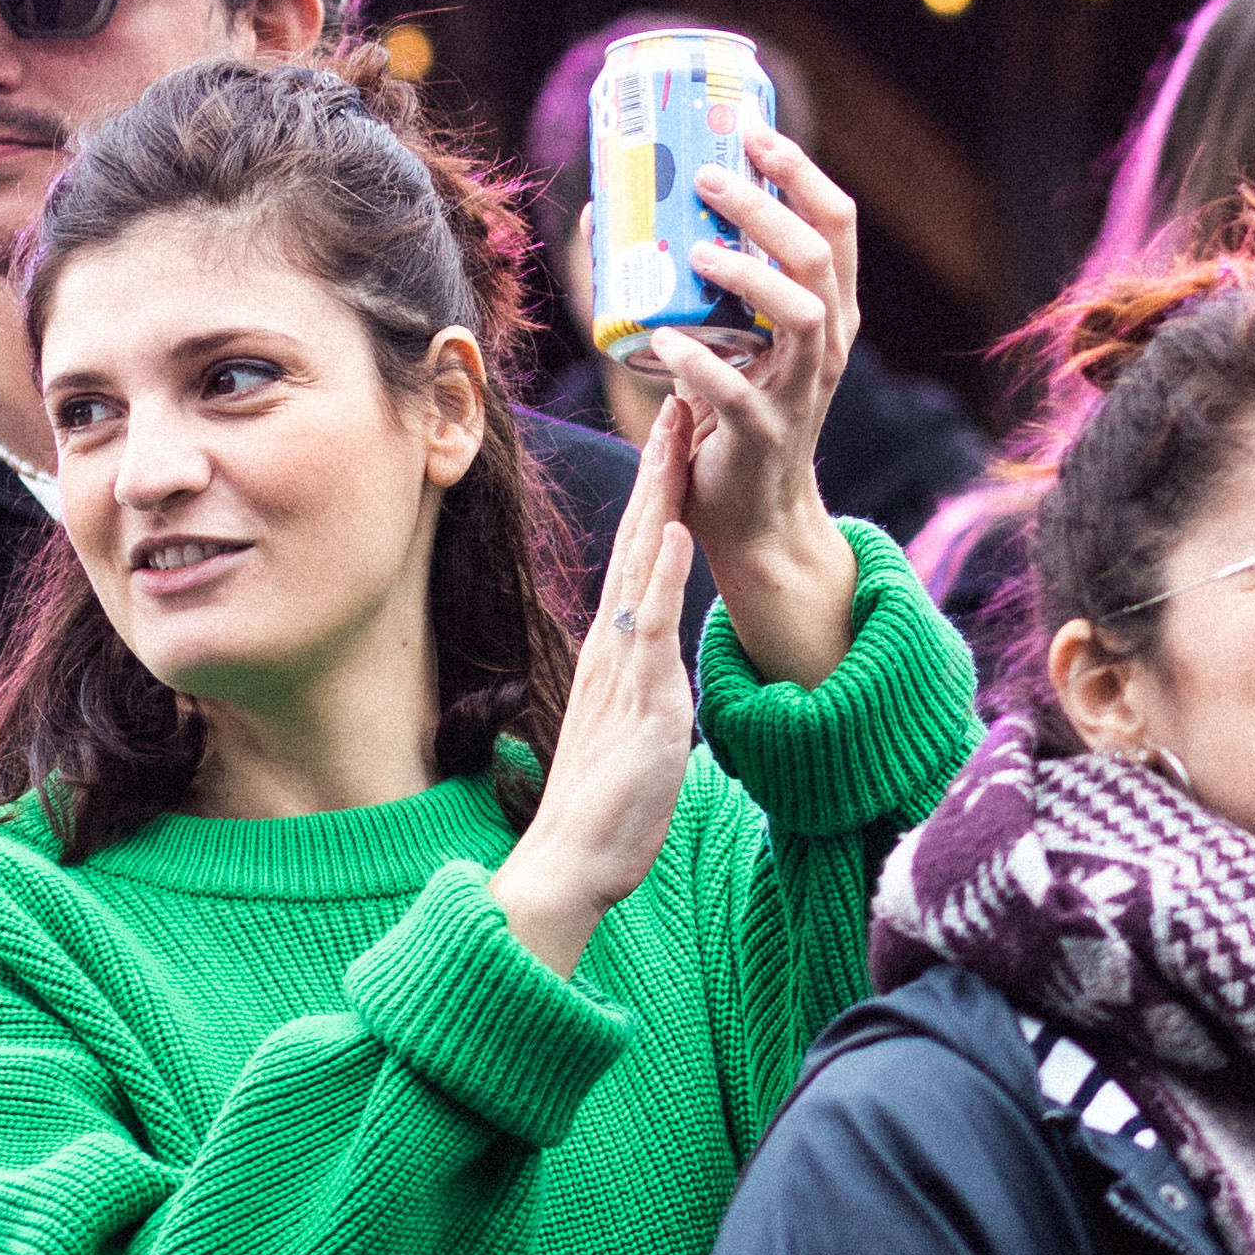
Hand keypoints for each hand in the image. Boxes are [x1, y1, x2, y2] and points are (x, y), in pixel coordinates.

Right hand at [495, 430, 705, 976]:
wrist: (574, 862)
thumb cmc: (610, 800)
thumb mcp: (640, 718)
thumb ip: (645, 673)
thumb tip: (654, 644)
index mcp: (621, 644)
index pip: (645, 547)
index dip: (663, 486)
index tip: (679, 426)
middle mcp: (618, 642)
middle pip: (642, 534)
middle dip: (663, 464)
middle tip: (679, 392)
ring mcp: (625, 667)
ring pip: (645, 562)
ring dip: (664, 494)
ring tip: (680, 431)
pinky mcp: (640, 699)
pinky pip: (652, 626)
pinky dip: (665, 574)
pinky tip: (679, 529)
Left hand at [659, 123, 867, 683]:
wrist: (754, 513)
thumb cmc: (732, 411)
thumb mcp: (731, 339)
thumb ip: (685, 283)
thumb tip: (600, 212)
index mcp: (829, 309)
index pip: (838, 223)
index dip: (800, 170)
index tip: (750, 128)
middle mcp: (830, 343)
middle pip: (821, 257)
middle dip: (768, 208)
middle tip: (707, 179)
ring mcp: (804, 390)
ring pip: (804, 316)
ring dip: (750, 275)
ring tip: (696, 253)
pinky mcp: (766, 435)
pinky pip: (740, 395)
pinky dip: (701, 365)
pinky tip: (663, 341)